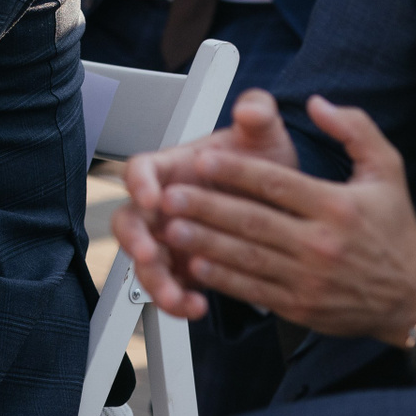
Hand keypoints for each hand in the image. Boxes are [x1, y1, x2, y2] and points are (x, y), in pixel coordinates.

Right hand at [113, 88, 299, 318]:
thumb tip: (251, 108)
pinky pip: (170, 287)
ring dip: (154, 279)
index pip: (141, 169)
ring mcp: (171, 239)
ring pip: (144, 261)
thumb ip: (258, 114)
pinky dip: (178, 300)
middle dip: (134, 239)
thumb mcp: (265, 137)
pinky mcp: (185, 269)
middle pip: (130, 220)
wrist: (284, 205)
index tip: (152, 196)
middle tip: (148, 253)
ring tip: (175, 295)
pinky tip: (198, 306)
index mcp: (173, 169)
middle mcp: (164, 205)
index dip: (140, 182)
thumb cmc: (263, 164)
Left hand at [145, 95, 415, 346]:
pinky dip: (222, 278)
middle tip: (170, 194)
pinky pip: (253, 290)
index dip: (236, 170)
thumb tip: (317, 103)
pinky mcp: (300, 305)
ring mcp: (309, 278)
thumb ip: (355, 129)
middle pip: (254, 222)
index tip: (202, 158)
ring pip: (247, 257)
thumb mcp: (387, 170)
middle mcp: (322, 244)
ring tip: (170, 227)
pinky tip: (194, 264)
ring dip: (205, 242)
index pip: (277, 184)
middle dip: (207, 207)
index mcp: (337, 207)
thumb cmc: (395, 227)